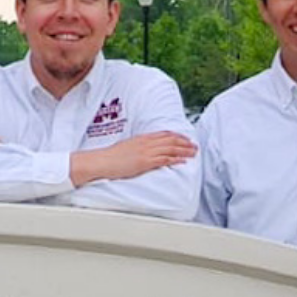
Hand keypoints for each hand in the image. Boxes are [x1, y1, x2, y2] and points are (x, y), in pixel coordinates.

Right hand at [73, 131, 197, 183]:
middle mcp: (146, 143)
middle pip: (170, 140)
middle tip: (194, 146)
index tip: (185, 138)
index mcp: (141, 138)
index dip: (176, 136)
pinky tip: (183, 160)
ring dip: (184, 150)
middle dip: (184, 142)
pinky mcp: (145, 162)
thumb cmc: (110, 157)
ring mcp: (146, 152)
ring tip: (193, 152)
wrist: (102, 161)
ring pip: (170, 148)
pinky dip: (176, 159)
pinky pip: (164, 159)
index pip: (163, 134)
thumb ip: (137, 147)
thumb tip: (143, 151)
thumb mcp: (126, 147)